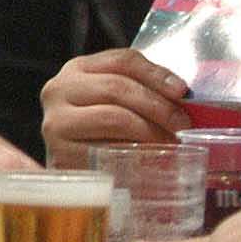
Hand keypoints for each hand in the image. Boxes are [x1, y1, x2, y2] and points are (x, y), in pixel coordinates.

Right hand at [38, 49, 188, 163]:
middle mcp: (58, 90)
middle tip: (183, 124)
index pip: (122, 60)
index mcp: (77, 69)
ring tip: (172, 142)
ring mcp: (57, 123)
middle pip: (117, 88)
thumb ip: (142, 89)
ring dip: (151, 131)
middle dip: (158, 106)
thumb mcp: (114, 101)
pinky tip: (152, 159)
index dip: (155, 74)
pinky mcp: (62, 155)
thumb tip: (182, 94)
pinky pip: (107, 150)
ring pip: (114, 118)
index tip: (182, 91)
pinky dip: (135, 154)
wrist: (71, 180)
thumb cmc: (100, 132)